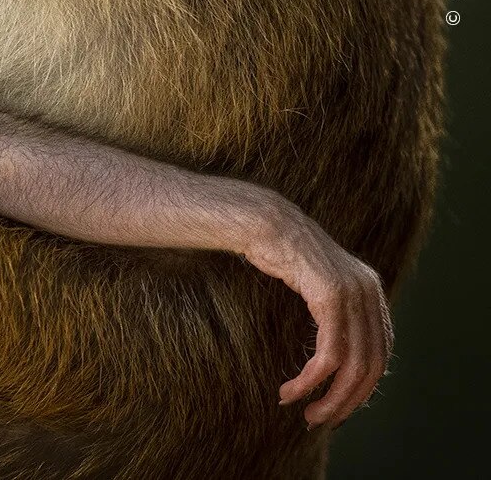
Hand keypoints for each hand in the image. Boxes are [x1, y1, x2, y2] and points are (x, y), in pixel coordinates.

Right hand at [243, 214, 391, 429]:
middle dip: (346, 400)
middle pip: (371, 366)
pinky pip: (328, 353)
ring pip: (352, 365)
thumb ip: (334, 310)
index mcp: (372, 290)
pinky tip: (292, 389)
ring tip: (304, 411)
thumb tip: (334, 351)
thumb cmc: (279, 253)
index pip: (380, 354)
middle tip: (319, 419)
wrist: (262, 222)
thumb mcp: (316, 284)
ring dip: (328, 397)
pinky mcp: (332, 296)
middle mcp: (370, 292)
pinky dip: (311, 379)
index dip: (361, 388)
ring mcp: (354, 293)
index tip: (336, 406)